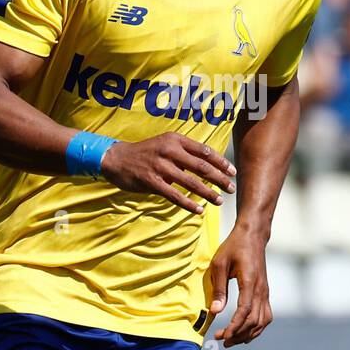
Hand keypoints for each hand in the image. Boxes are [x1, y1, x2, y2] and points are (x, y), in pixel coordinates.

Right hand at [100, 133, 235, 213]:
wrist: (117, 158)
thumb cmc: (146, 152)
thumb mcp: (166, 143)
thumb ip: (185, 151)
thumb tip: (209, 163)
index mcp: (175, 140)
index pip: (205, 151)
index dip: (221, 162)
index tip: (232, 172)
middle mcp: (169, 151)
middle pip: (202, 167)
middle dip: (220, 179)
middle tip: (231, 188)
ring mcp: (160, 167)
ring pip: (191, 182)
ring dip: (208, 193)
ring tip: (219, 200)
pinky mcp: (152, 182)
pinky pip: (175, 195)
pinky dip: (189, 204)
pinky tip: (199, 210)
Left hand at [209, 226, 271, 347]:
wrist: (252, 236)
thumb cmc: (234, 247)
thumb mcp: (219, 264)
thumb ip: (218, 288)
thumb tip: (215, 312)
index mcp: (249, 281)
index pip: (244, 310)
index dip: (234, 326)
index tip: (222, 336)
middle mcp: (261, 289)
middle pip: (254, 320)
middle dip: (238, 334)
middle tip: (221, 339)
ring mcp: (265, 292)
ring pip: (262, 321)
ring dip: (248, 333)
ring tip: (231, 339)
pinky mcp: (265, 293)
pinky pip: (265, 316)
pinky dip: (256, 328)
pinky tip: (244, 332)